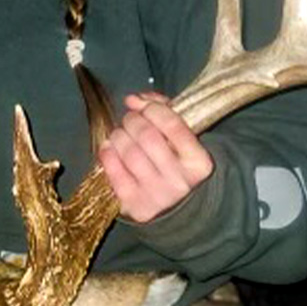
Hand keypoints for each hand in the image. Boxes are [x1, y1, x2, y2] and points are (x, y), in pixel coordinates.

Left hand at [98, 92, 213, 223]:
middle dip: (132, 121)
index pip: (172, 124)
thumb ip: (160, 109)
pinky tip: (110, 148)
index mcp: (198, 162)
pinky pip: (114, 172)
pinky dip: (108, 154)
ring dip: (118, 136)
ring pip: (129, 153)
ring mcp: (158, 195)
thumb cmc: (173, 160)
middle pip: (147, 136)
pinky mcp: (136, 205)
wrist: (172, 204)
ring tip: (120, 134)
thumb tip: (133, 100)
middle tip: (129, 120)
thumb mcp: (178, 136)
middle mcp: (181, 181)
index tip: (144, 108)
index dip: (152, 109)